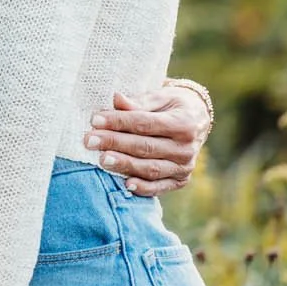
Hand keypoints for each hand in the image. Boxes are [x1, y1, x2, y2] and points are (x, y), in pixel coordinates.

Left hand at [86, 82, 211, 196]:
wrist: (196, 120)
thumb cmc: (171, 105)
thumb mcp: (160, 97)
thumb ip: (138, 102)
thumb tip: (116, 99)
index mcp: (184, 123)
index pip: (146, 123)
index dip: (119, 122)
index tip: (95, 120)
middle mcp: (187, 147)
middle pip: (146, 147)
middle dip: (115, 144)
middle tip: (90, 140)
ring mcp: (184, 166)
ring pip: (151, 169)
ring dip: (124, 165)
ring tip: (101, 160)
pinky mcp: (180, 180)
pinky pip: (159, 187)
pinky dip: (143, 188)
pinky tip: (125, 184)